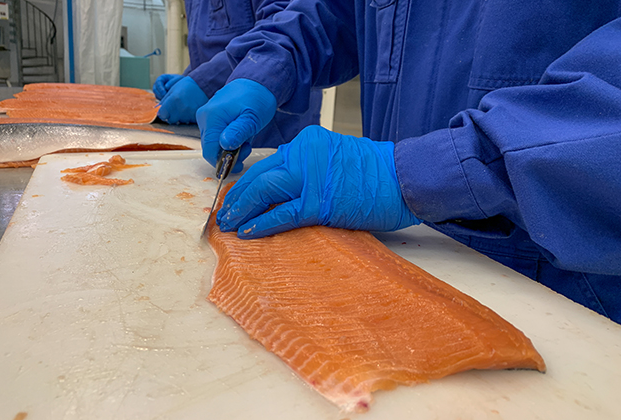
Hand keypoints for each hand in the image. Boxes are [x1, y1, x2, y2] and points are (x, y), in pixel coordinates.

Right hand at [153, 74, 183, 99]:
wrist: (181, 84)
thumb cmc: (179, 80)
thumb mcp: (178, 79)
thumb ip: (172, 81)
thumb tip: (166, 87)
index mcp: (162, 78)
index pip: (158, 82)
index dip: (160, 88)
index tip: (164, 93)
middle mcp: (158, 84)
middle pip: (155, 89)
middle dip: (160, 94)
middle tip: (166, 98)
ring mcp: (158, 90)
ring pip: (156, 95)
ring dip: (161, 98)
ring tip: (168, 100)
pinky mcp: (160, 95)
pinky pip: (159, 99)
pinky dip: (162, 100)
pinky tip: (168, 101)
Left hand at [157, 77, 208, 124]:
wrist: (202, 86)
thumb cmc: (186, 86)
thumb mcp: (172, 90)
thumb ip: (164, 101)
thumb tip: (157, 110)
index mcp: (172, 100)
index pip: (162, 114)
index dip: (162, 113)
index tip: (164, 111)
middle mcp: (180, 109)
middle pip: (170, 120)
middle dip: (171, 115)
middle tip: (176, 108)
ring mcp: (188, 114)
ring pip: (179, 121)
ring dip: (180, 116)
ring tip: (184, 106)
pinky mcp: (194, 117)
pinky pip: (188, 121)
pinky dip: (187, 117)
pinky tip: (189, 109)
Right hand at [196, 79, 276, 172]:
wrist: (256, 82)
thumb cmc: (256, 98)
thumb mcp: (252, 118)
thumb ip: (238, 132)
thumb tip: (225, 145)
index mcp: (212, 117)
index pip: (210, 150)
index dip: (222, 163)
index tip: (238, 165)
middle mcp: (204, 117)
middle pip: (210, 148)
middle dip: (228, 155)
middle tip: (246, 149)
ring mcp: (205, 117)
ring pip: (213, 143)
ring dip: (229, 149)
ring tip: (246, 141)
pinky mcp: (210, 118)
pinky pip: (215, 136)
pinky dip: (228, 141)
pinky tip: (240, 136)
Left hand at [216, 126, 420, 238]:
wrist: (404, 177)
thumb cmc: (377, 172)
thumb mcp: (337, 156)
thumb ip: (310, 167)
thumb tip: (287, 189)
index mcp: (307, 142)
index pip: (270, 163)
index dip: (250, 183)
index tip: (238, 196)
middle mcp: (303, 153)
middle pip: (259, 175)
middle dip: (238, 196)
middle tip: (224, 212)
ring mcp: (310, 177)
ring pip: (263, 191)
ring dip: (242, 209)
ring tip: (228, 224)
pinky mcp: (318, 202)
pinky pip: (281, 214)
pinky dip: (261, 224)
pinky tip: (248, 233)